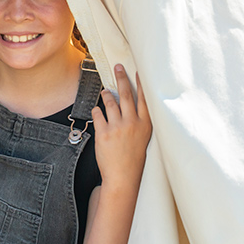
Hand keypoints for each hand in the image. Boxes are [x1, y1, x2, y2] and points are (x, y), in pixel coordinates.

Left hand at [91, 64, 152, 185]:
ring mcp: (118, 127)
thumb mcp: (142, 138)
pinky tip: (98, 111)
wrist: (123, 177)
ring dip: (106, 95)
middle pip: (126, 94)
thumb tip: (127, 104)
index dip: (141, 83)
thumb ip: (138, 121)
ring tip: (105, 92)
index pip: (144, 99)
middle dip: (121, 78)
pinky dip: (97, 111)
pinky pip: (98, 114)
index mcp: (145, 124)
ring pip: (110, 102)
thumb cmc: (133, 158)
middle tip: (118, 67)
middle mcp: (132, 123)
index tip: (139, 71)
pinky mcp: (104, 133)